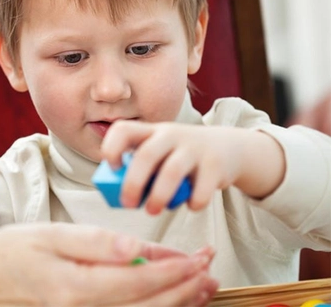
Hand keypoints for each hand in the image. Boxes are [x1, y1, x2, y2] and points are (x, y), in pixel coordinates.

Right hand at [0, 223, 217, 306]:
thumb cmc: (9, 253)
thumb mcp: (49, 235)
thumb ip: (95, 242)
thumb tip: (138, 248)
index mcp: (75, 288)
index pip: (137, 282)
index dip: (173, 270)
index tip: (198, 257)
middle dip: (184, 288)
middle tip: (209, 269)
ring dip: (176, 304)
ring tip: (202, 286)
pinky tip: (169, 300)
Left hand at [101, 121, 284, 213]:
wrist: (228, 147)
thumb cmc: (181, 156)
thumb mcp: (161, 152)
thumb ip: (143, 168)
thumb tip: (120, 196)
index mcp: (151, 131)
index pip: (124, 129)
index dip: (112, 147)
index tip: (113, 167)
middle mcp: (171, 135)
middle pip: (146, 155)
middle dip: (133, 183)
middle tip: (128, 204)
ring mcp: (194, 147)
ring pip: (171, 172)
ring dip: (158, 196)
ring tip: (152, 211)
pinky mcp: (215, 164)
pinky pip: (200, 189)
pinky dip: (192, 203)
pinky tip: (189, 205)